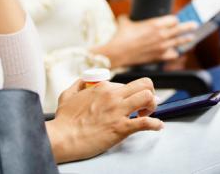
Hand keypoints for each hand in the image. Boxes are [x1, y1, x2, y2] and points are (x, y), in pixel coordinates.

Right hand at [46, 78, 162, 162]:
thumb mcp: (67, 94)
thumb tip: (85, 80)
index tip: (130, 102)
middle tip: (145, 104)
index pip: (127, 84)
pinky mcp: (120, 128)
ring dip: (152, 106)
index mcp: (103, 87)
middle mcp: (113, 96)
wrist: (62, 138)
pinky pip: (145, 123)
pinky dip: (155, 124)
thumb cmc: (63, 119)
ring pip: (148, 97)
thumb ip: (78, 84)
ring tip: (148, 114)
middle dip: (150, 92)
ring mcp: (118, 111)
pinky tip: (157, 126)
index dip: (130, 94)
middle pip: (144, 84)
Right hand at [95, 15, 196, 67]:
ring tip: (192, 38)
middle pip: (180, 29)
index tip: (175, 20)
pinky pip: (172, 55)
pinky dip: (175, 53)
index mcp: (155, 23)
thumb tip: (125, 17)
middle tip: (195, 25)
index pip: (173, 20)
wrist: (119, 52)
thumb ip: (129, 18)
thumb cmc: (122, 36)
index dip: (174, 20)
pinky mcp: (158, 57)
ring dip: (186, 39)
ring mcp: (161, 46)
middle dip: (188, 26)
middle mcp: (161, 34)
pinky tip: (177, 52)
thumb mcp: (126, 22)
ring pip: (178, 41)